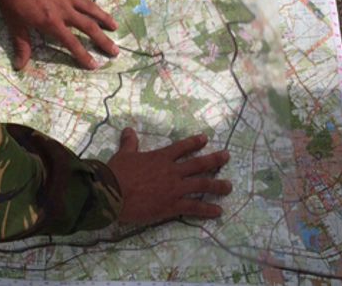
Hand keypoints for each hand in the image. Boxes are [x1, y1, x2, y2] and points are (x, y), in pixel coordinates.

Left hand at [0, 0, 118, 69]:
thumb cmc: (11, 0)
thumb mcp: (15, 25)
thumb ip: (22, 46)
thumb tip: (20, 66)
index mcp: (51, 23)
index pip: (72, 43)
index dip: (83, 56)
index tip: (94, 65)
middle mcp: (63, 11)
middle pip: (89, 28)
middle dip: (103, 41)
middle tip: (115, 51)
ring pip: (91, 10)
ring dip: (105, 19)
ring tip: (115, 27)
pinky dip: (93, 5)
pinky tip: (97, 9)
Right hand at [107, 128, 232, 224]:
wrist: (112, 194)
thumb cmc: (116, 173)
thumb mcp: (124, 154)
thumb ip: (130, 143)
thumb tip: (128, 129)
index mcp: (161, 157)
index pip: (182, 147)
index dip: (195, 142)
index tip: (206, 138)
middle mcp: (172, 171)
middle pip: (199, 164)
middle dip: (215, 160)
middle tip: (227, 157)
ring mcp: (174, 189)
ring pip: (202, 185)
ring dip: (217, 185)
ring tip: (229, 186)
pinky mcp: (172, 206)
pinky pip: (194, 207)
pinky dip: (207, 209)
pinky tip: (218, 211)